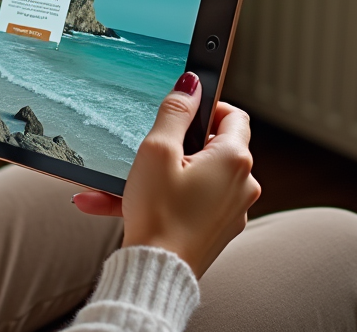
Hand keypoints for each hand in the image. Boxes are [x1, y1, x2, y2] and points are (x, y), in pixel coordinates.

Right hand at [73, 73, 260, 277]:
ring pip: (194, 177)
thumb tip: (190, 84)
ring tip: (114, 186)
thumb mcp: (158, 150)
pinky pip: (189, 202)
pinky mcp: (217, 229)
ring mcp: (231, 209)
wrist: (157, 273)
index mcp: (234, 159)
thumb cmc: (158, 212)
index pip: (233, 115)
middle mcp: (242, 184)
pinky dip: (162, 199)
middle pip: (211, 147)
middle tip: (146, 152)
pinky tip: (116, 205)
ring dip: (158, 176)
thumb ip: (175, 112)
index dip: (207, 107)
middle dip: (174, 146)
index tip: (181, 112)